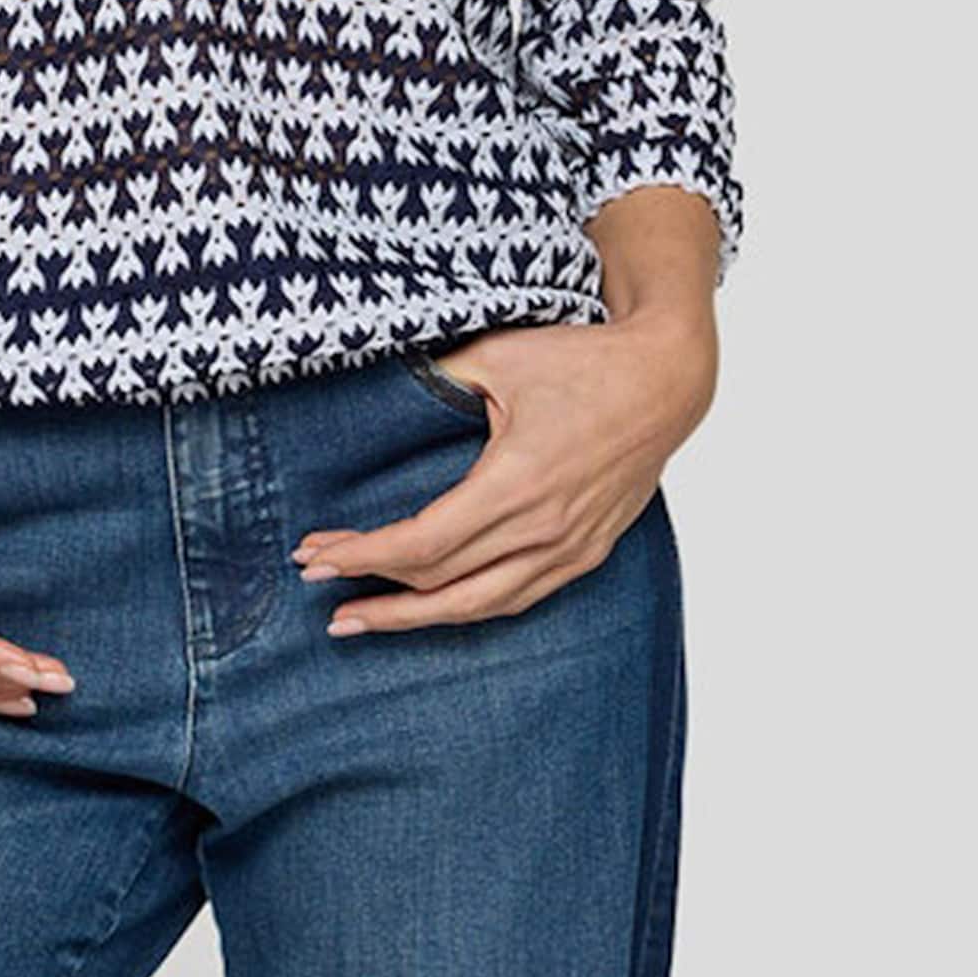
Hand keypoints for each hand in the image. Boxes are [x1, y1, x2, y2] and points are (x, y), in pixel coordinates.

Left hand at [290, 308, 717, 632]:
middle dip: (370, 586)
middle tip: (317, 580)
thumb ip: (434, 380)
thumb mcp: (497, 356)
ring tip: (359, 620)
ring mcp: (569, 548)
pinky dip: (467, 608)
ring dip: (412, 618)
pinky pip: (517, 598)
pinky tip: (430, 609)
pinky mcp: (586, 553)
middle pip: (440, 583)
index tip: (314, 557)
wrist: (663, 380)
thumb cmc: (582, 361)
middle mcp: (544, 528)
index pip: (422, 544)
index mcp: (517, 482)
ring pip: (478, 605)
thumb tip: (374, 397)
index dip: (362, 556)